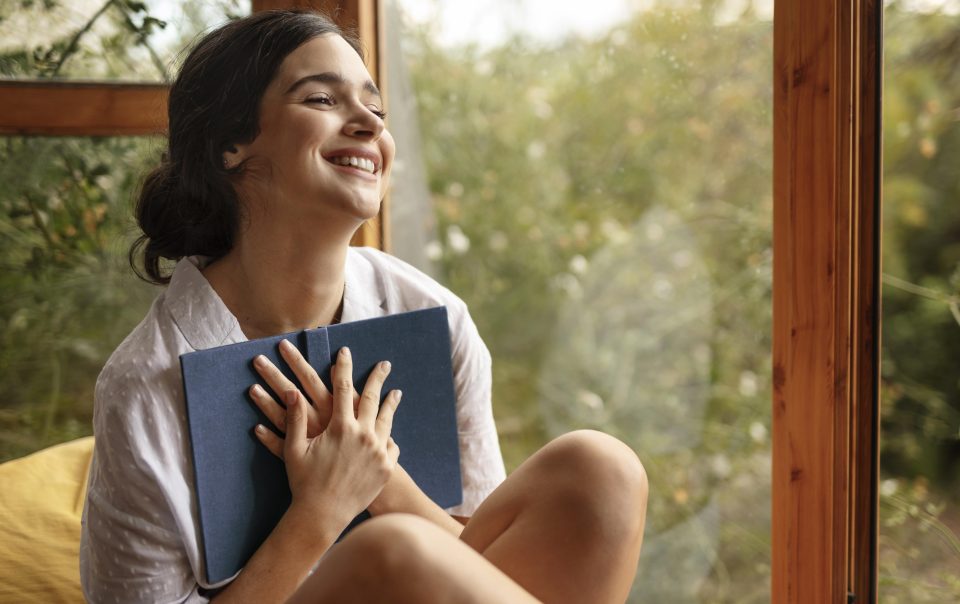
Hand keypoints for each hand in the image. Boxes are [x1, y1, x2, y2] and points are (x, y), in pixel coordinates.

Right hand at [252, 345, 402, 528]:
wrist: (323, 515)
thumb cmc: (304, 482)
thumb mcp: (294, 448)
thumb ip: (295, 418)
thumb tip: (290, 391)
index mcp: (341, 427)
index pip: (343, 387)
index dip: (343, 367)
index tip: (345, 352)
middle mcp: (364, 435)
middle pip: (373, 398)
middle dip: (378, 378)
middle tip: (384, 364)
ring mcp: (378, 451)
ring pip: (387, 420)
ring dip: (390, 404)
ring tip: (395, 392)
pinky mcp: (386, 467)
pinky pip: (391, 446)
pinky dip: (389, 437)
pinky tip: (390, 432)